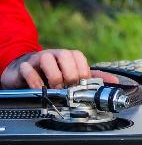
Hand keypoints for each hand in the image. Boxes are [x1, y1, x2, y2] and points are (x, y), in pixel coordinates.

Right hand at [0, 49, 118, 88]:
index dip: (82, 72)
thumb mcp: (74, 75)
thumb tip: (115, 81)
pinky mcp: (24, 66)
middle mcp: (55, 54)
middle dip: (69, 75)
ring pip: (47, 59)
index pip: (79, 57)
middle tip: (68, 88)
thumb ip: (93, 78)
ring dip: (53, 76)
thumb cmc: (53, 75)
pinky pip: (28, 69)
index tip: (81, 85)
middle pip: (66, 55)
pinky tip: (39, 90)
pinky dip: (35, 81)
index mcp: (69, 56)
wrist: (25, 73)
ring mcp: (39, 58)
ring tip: (54, 89)